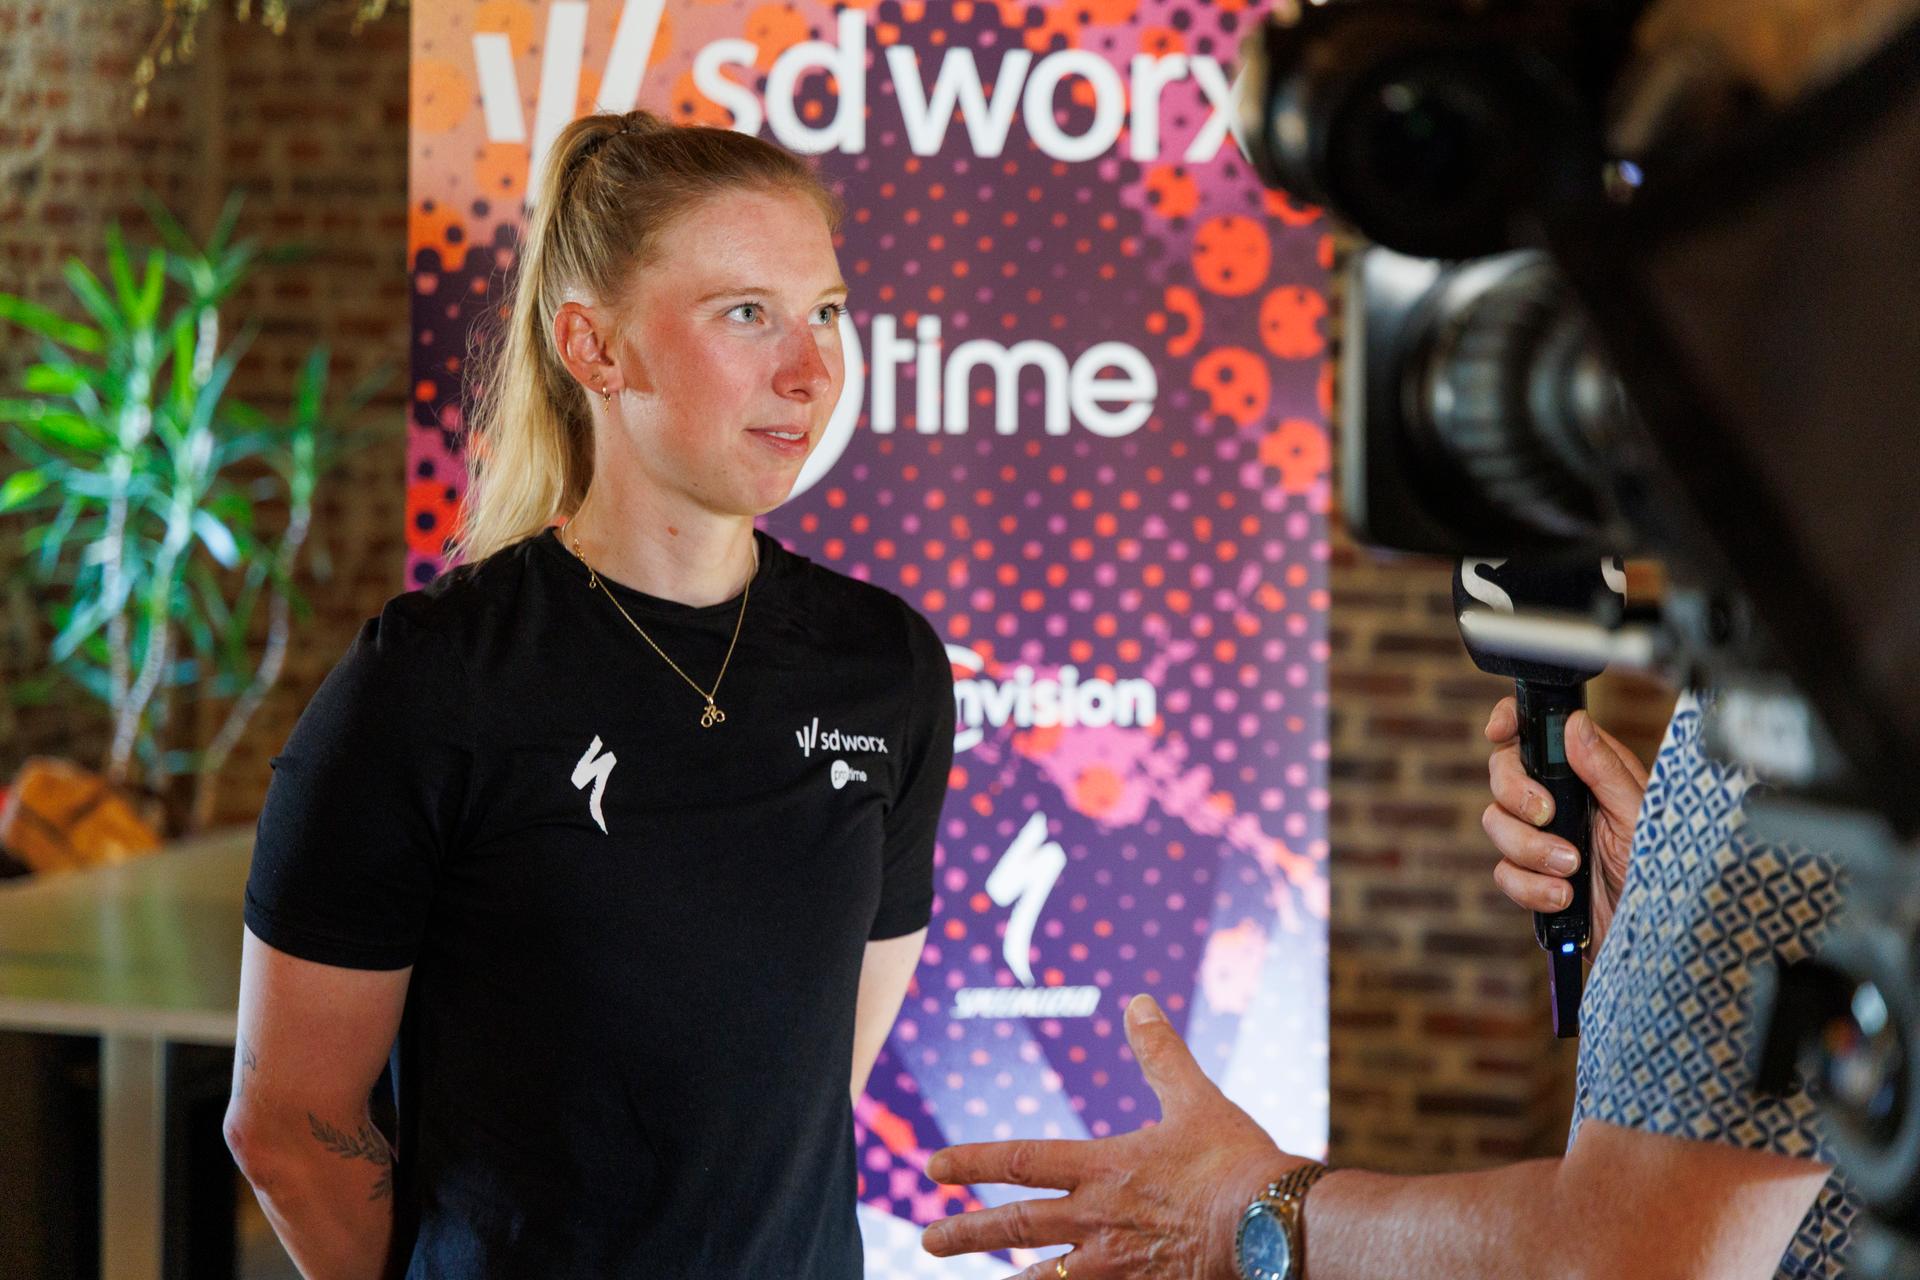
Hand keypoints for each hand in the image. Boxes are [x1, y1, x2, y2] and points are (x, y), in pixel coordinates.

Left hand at [921, 995, 1305, 1279]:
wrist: (1272, 1226)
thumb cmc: (1234, 1160)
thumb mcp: (1195, 1097)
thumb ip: (1160, 1054)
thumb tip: (1137, 1002)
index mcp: (1103, 1168)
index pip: (1021, 1161)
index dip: (974, 1162)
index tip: (934, 1168)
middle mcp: (1097, 1220)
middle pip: (1017, 1226)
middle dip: (968, 1232)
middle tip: (927, 1239)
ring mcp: (1116, 1265)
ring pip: (1045, 1279)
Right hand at [1482, 699, 1648, 958]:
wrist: (1653, 942)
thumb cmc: (1662, 875)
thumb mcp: (1639, 816)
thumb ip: (1605, 769)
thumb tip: (1575, 723)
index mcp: (1588, 773)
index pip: (1537, 733)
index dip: (1510, 723)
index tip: (1498, 732)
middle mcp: (1560, 799)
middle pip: (1503, 773)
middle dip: (1517, 794)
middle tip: (1546, 813)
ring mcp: (1541, 838)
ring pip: (1496, 823)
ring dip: (1530, 848)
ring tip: (1570, 867)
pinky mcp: (1531, 877)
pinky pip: (1503, 872)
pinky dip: (1529, 886)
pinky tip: (1562, 896)